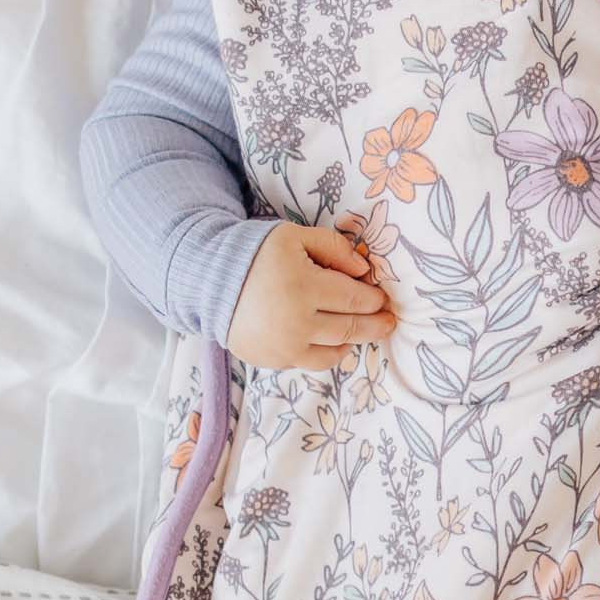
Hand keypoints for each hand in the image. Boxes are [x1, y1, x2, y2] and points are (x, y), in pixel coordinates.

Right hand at [227, 223, 395, 371]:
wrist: (210, 281)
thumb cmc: (255, 253)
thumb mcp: (294, 237)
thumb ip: (333, 247)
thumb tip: (365, 270)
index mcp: (303, 286)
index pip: (353, 298)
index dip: (373, 299)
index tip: (382, 298)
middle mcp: (296, 322)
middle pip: (349, 328)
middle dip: (374, 325)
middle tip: (389, 322)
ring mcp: (285, 347)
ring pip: (333, 352)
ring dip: (352, 342)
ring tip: (363, 332)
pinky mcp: (274, 360)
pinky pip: (311, 362)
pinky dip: (327, 353)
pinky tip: (335, 343)